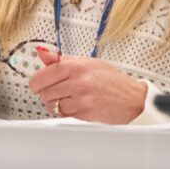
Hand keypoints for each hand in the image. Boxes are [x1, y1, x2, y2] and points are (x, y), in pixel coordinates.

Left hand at [28, 47, 146, 123]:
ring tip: (67, 99)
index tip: (37, 84)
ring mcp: (82, 98)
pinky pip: (63, 114)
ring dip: (55, 104)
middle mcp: (79, 81)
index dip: (37, 81)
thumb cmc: (112, 80)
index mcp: (78, 66)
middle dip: (47, 93)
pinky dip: (65, 112)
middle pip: (45, 91)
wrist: (132, 99)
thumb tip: (43, 53)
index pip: (45, 74)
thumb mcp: (89, 63)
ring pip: (52, 104)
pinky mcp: (85, 113)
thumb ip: (63, 60)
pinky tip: (75, 106)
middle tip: (57, 91)